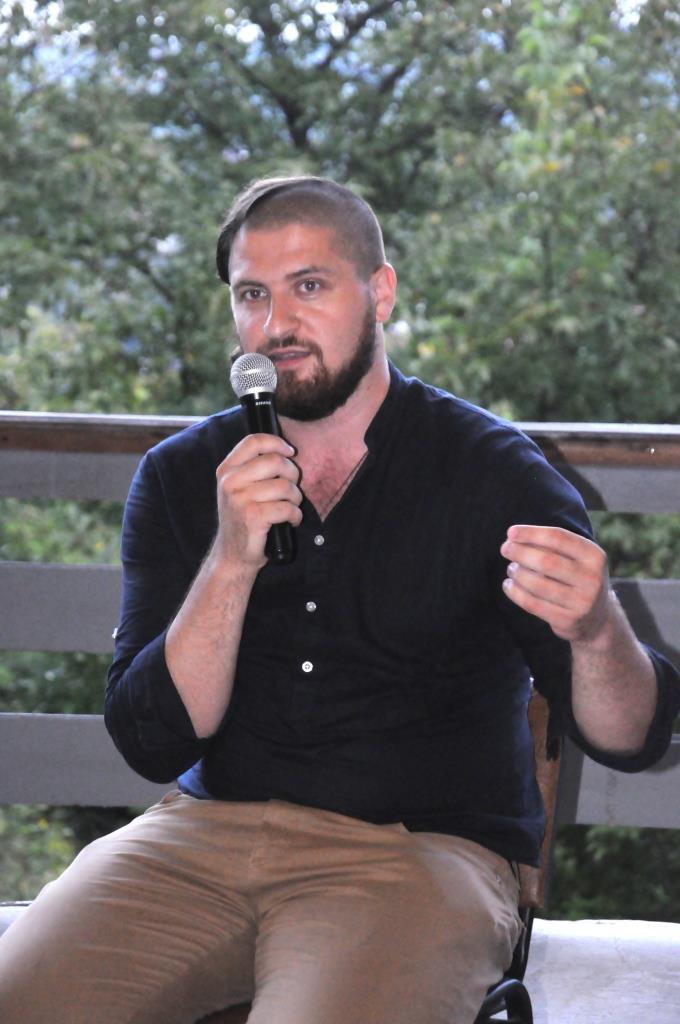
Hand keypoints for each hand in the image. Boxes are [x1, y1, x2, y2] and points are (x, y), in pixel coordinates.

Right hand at [214, 434, 302, 567]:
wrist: (232, 555)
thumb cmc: (242, 520)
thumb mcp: (238, 489)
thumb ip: (253, 468)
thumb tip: (285, 450)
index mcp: (226, 471)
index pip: (253, 441)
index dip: (276, 442)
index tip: (289, 452)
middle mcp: (230, 482)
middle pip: (274, 461)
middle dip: (292, 474)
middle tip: (292, 488)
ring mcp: (240, 499)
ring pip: (285, 486)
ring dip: (296, 498)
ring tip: (290, 507)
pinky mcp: (254, 517)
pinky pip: (288, 508)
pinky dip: (295, 515)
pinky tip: (291, 521)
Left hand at [500, 524, 611, 642]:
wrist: (598, 618)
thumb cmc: (577, 577)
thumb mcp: (576, 557)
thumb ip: (550, 545)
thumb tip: (513, 536)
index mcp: (594, 555)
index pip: (558, 538)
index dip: (531, 533)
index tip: (510, 532)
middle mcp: (591, 578)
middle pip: (546, 561)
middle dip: (520, 552)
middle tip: (505, 549)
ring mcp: (581, 602)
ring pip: (536, 584)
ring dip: (517, 573)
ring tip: (512, 569)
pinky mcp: (567, 620)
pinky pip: (532, 604)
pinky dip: (515, 592)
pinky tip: (509, 585)